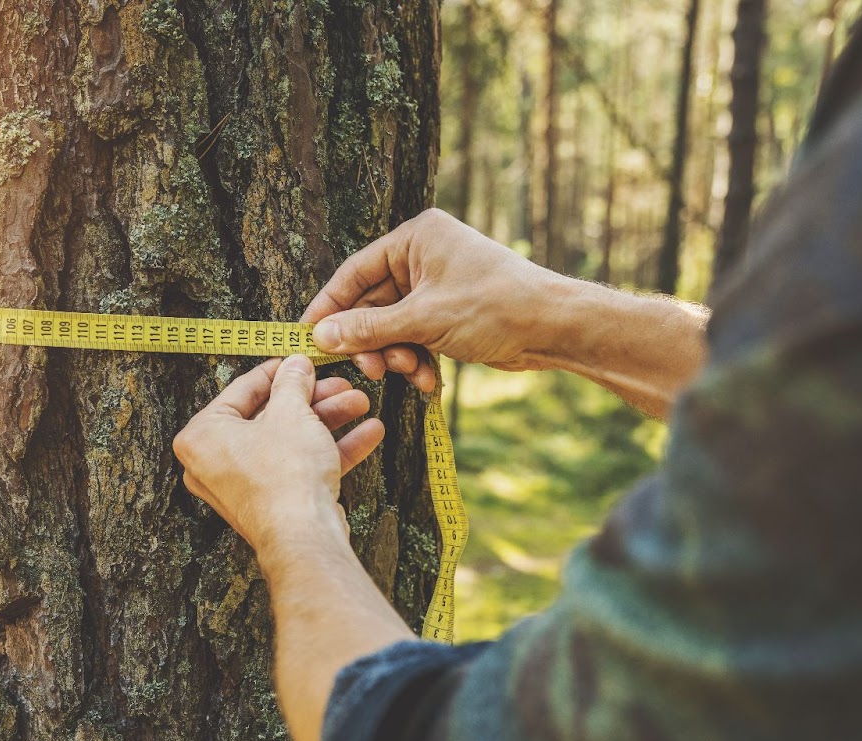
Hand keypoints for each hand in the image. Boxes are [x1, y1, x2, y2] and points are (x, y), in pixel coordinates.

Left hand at [174, 355, 385, 554]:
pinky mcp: (273, 503)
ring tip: (359, 404)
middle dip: (314, 400)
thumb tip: (295, 366)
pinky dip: (331, 450)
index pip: (242, 390)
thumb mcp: (291, 412)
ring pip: (291, 441)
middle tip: (339, 385)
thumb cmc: (284, 477)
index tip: (297, 362)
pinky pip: (300, 467)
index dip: (278, 372)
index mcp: (203, 436)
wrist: (303, 536)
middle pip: (272, 417)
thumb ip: (292, 383)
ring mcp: (245, 486)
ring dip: (329, 421)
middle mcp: (216, 463)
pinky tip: (366, 433)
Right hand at [302, 208, 570, 389]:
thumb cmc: (494, 306)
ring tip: (410, 372)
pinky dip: (417, 360)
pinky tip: (429, 381)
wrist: (553, 328)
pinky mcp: (448, 315)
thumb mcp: (423, 320)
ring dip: (396, 355)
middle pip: (371, 305)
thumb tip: (321, 337)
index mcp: (416, 239)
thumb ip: (368, 329)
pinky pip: (414, 338)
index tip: (308, 338)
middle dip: (371, 341)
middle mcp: (423, 258)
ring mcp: (436, 288)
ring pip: (392, 327)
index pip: (354, 272)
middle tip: (370, 370)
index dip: (329, 307)